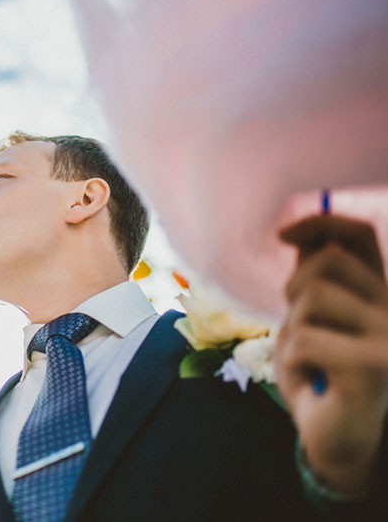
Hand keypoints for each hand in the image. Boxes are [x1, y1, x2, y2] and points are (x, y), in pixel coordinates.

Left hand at [276, 215, 387, 496]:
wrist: (336, 438)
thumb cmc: (319, 375)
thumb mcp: (308, 319)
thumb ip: (312, 280)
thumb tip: (301, 233)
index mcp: (377, 291)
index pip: (360, 235)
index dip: (321, 222)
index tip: (283, 235)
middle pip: (329, 261)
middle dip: (294, 288)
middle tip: (300, 325)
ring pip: (313, 298)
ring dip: (293, 329)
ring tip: (308, 356)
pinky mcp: (375, 366)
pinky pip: (305, 339)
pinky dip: (292, 360)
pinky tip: (312, 379)